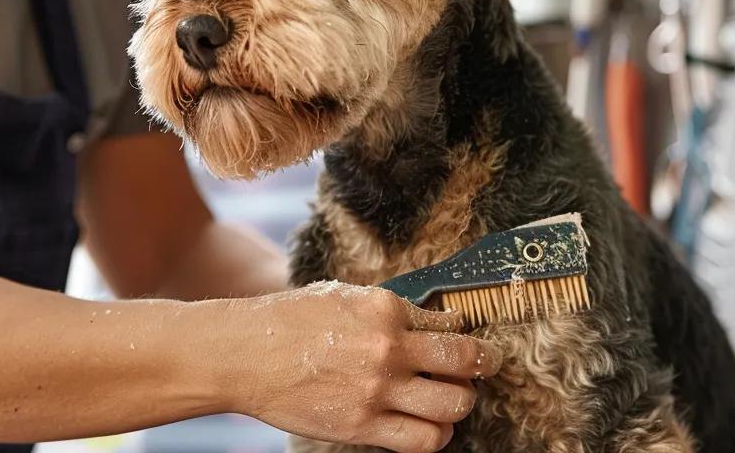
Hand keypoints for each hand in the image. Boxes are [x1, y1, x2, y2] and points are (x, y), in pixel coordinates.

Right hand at [229, 281, 501, 452]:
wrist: (248, 353)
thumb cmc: (290, 319)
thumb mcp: (342, 295)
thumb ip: (385, 308)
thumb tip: (427, 320)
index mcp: (383, 306)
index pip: (446, 323)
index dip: (464, 330)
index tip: (468, 336)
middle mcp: (388, 346)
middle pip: (463, 362)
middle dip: (483, 363)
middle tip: (486, 365)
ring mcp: (378, 389)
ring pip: (452, 405)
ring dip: (462, 402)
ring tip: (457, 398)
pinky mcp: (364, 426)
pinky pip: (424, 440)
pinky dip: (438, 434)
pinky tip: (434, 425)